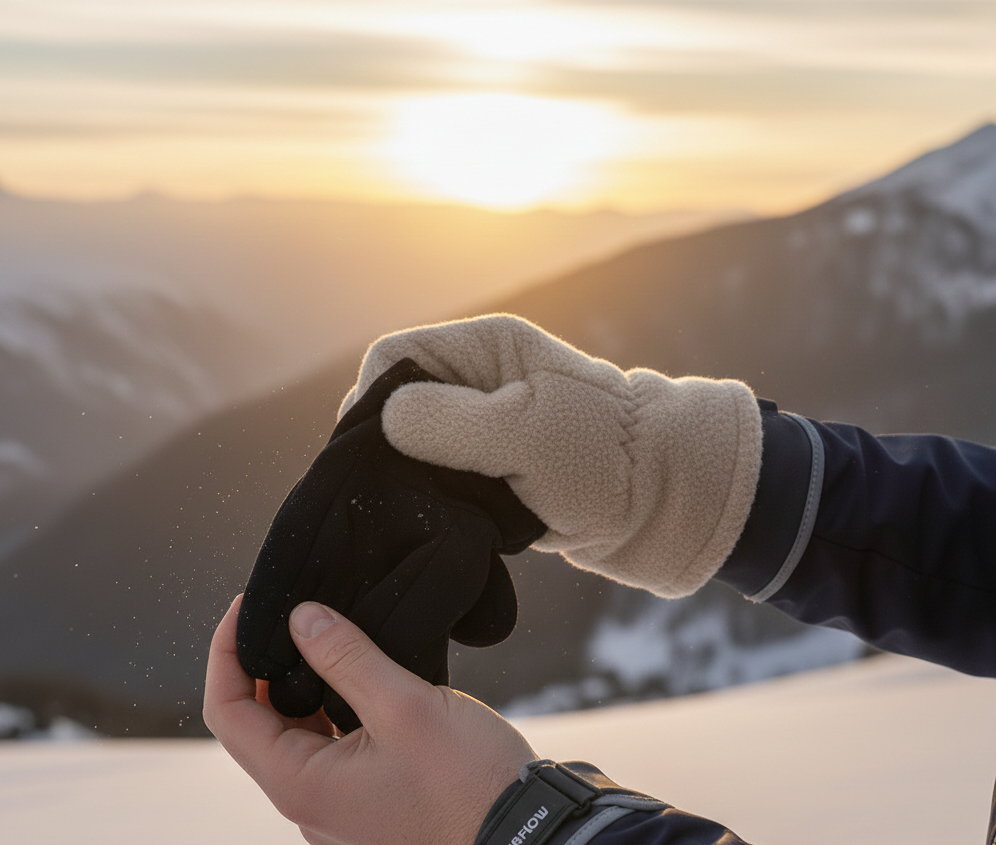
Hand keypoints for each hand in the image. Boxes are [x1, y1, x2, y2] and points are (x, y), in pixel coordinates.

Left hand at [204, 596, 537, 844]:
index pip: (229, 714)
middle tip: (290, 610)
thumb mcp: (404, 707)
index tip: (246, 606)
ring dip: (302, 682)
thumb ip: (347, 658)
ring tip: (326, 632)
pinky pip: (331, 746)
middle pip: (259, 724)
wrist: (527, 836)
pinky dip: (332, 704)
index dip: (226, 654)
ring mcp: (340, 805)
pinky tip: (359, 672)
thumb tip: (301, 618)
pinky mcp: (370, 799)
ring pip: (298, 734)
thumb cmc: (470, 784)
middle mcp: (311, 802)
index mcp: (302, 785)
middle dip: (265, 662)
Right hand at [341, 314, 762, 597]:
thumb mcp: (525, 433)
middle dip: (389, 448)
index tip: (378, 456)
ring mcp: (487, 425)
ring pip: (416, 448)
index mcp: (485, 348)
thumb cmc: (604, 460)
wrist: (666, 505)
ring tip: (427, 511)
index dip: (373, 403)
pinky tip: (446, 523)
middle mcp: (479, 380)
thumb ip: (449, 422)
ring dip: (415, 480)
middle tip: (398, 493)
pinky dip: (438, 501)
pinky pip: (442, 479)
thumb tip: (380, 419)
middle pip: (398, 405)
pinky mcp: (494, 468)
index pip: (393, 358)